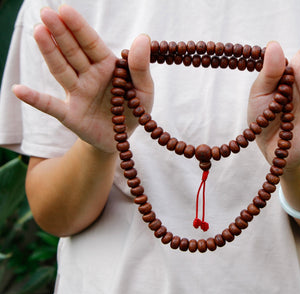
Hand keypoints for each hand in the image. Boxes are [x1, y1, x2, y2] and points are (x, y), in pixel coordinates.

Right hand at [12, 5, 153, 153]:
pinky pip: (51, 106)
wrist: (122, 138)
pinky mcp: (70, 114)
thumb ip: (141, 67)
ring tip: (38, 32)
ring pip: (61, 70)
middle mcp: (88, 76)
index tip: (65, 10)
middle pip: (72, 51)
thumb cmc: (133, 110)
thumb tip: (143, 37)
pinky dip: (35, 99)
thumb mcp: (144, 89)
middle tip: (46, 12)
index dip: (78, 27)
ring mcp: (77, 93)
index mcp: (106, 66)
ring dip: (50, 52)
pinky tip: (19, 90)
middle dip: (60, 32)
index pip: (91, 43)